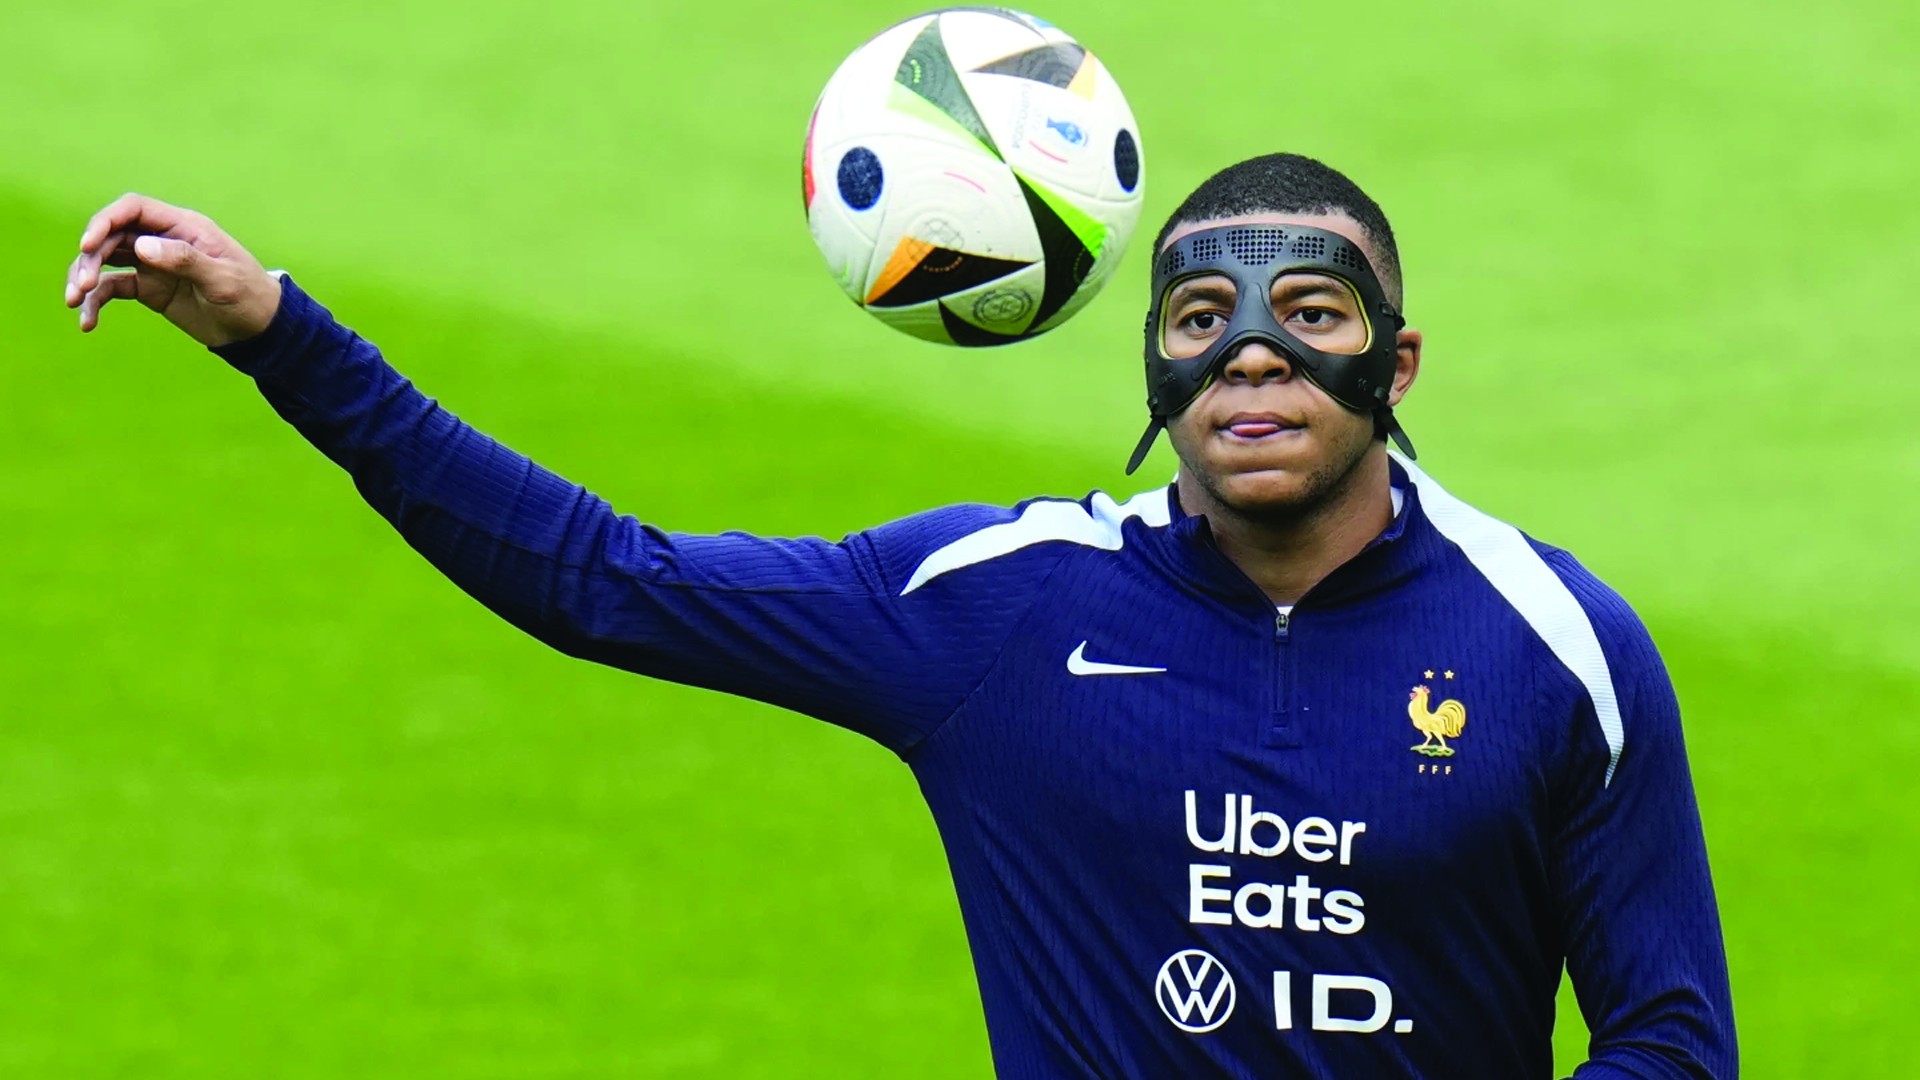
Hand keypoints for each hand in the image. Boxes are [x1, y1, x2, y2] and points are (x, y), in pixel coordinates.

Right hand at [64, 193, 281, 347]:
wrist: (259, 330)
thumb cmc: (249, 297)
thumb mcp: (223, 279)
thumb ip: (185, 260)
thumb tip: (141, 245)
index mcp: (184, 227)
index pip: (134, 209)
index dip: (106, 221)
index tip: (87, 244)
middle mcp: (163, 240)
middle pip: (112, 235)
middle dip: (90, 256)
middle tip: (83, 285)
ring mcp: (153, 264)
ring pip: (105, 260)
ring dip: (85, 276)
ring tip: (75, 302)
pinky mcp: (148, 289)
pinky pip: (113, 288)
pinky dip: (97, 302)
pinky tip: (88, 322)